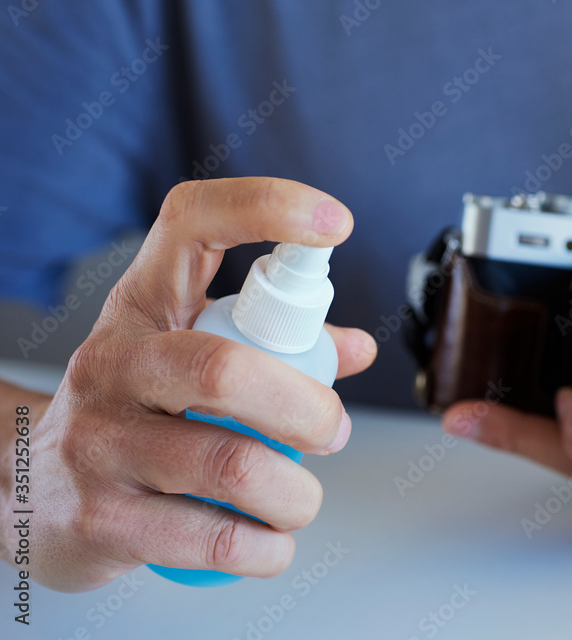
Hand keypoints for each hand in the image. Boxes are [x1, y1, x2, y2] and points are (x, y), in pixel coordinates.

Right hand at [0, 178, 375, 590]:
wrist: (25, 488)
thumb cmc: (132, 411)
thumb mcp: (187, 356)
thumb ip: (276, 348)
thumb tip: (354, 349)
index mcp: (144, 306)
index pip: (192, 222)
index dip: (266, 208)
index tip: (334, 222)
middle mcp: (113, 363)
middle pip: (224, 369)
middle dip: (306, 408)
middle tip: (332, 432)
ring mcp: (97, 442)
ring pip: (228, 464)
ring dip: (295, 493)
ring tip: (302, 500)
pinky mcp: (99, 520)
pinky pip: (210, 539)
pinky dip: (265, 548)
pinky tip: (269, 543)